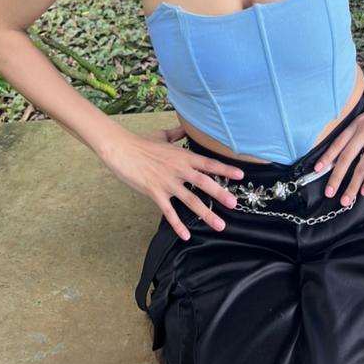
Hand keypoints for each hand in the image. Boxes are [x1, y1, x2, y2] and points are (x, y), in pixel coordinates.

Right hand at [98, 123, 246, 241]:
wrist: (122, 149)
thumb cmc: (141, 142)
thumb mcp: (162, 136)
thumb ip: (177, 134)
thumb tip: (185, 127)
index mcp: (182, 156)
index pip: (208, 163)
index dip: (225, 169)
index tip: (241, 175)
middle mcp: (179, 169)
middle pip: (204, 183)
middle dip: (220, 194)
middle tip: (234, 204)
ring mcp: (168, 182)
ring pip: (191, 200)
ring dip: (206, 213)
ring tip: (219, 225)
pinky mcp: (155, 193)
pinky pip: (169, 212)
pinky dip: (178, 224)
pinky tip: (186, 235)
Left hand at [312, 85, 363, 206]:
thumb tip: (360, 86)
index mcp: (359, 121)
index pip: (338, 142)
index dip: (327, 157)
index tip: (317, 170)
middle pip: (346, 157)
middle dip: (335, 177)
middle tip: (328, 192)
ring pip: (361, 166)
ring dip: (352, 185)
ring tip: (345, 200)